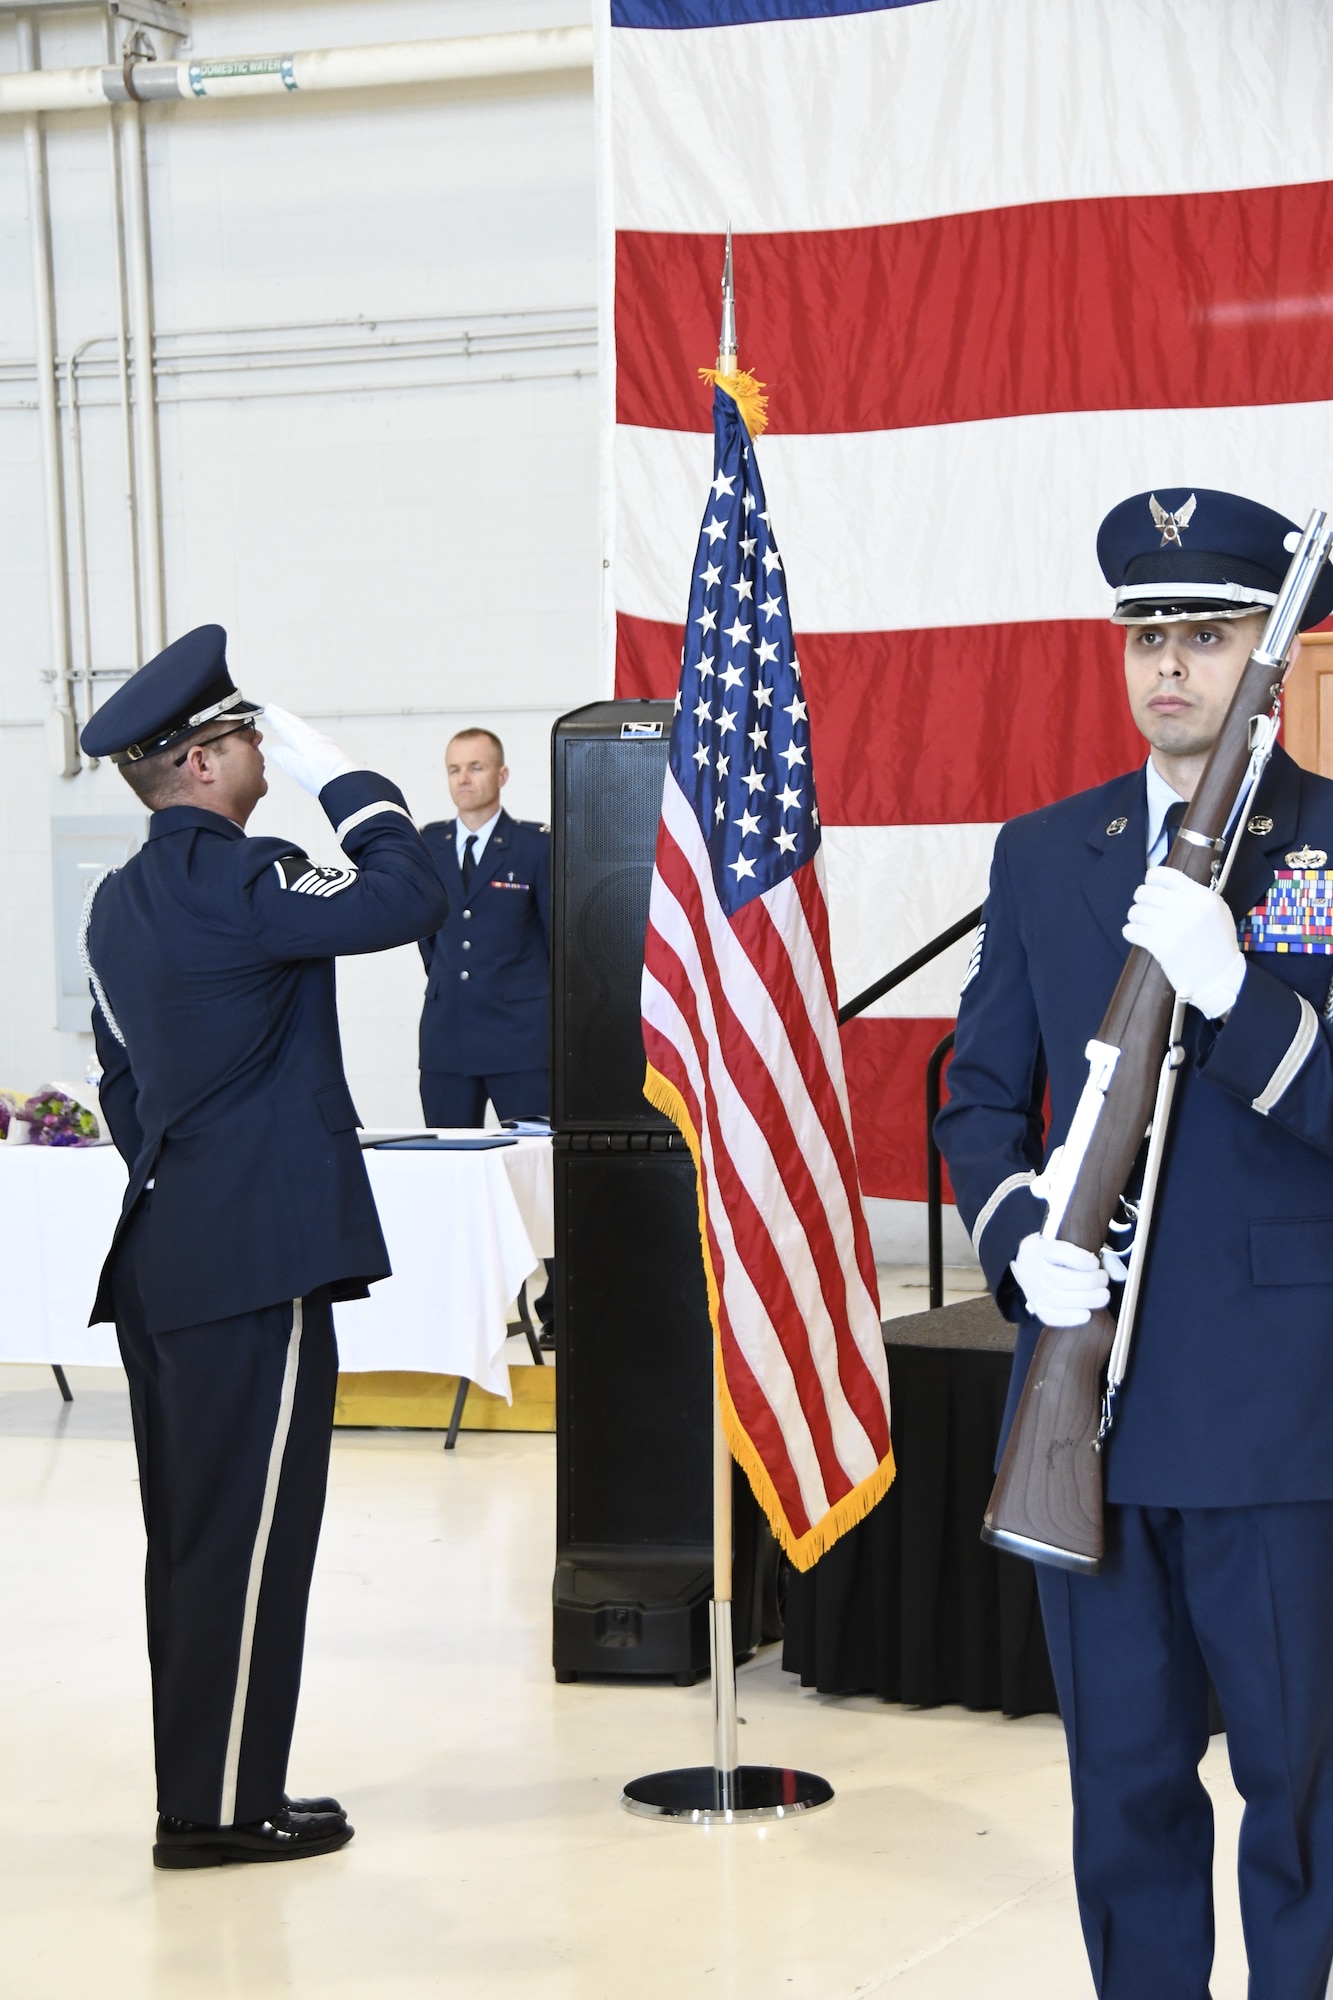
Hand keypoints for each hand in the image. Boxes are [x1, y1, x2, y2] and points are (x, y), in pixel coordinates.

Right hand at [261, 702, 357, 795]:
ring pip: (306, 728)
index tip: (268, 709)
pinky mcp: (332, 750)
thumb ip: (283, 757)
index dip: (276, 718)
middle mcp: (315, 738)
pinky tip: (307, 736)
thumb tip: (274, 750)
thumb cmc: (323, 778)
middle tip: (274, 708)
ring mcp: (325, 743)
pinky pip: (315, 735)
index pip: (286, 726)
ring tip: (288, 719)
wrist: (345, 784)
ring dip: (295, 722)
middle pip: (296, 723)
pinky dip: (306, 731)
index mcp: (304, 741)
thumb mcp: (296, 768)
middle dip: (284, 715)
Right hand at [1010, 1232, 1109, 1327]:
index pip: (1059, 1253)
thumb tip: (1114, 1269)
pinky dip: (1070, 1318)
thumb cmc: (1052, 1253)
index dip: (1082, 1260)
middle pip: (1060, 1279)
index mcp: (1039, 1247)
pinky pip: (1050, 1316)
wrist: (1027, 1264)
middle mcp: (1033, 1270)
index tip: (1095, 1262)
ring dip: (1086, 1299)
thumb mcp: (1062, 1240)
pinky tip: (1087, 1315)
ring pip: (1058, 1299)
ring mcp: (1033, 1290)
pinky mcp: (1037, 1306)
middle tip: (1104, 1279)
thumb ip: (1084, 1251)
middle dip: (1089, 1281)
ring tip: (1103, 1295)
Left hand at [1123, 867, 1245, 1018]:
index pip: (1164, 875)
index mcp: (1200, 895)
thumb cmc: (1218, 942)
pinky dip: (1131, 932)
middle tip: (1147, 910)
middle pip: (1144, 892)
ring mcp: (1172, 927)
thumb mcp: (1217, 909)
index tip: (1151, 887)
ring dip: (1136, 918)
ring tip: (1144, 924)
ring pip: (1135, 911)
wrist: (1220, 976)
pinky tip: (1139, 936)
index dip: (1151, 879)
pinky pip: (1131, 931)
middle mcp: (1186, 907)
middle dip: (1142, 901)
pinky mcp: (1161, 946)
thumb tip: (1163, 886)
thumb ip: (1193, 895)